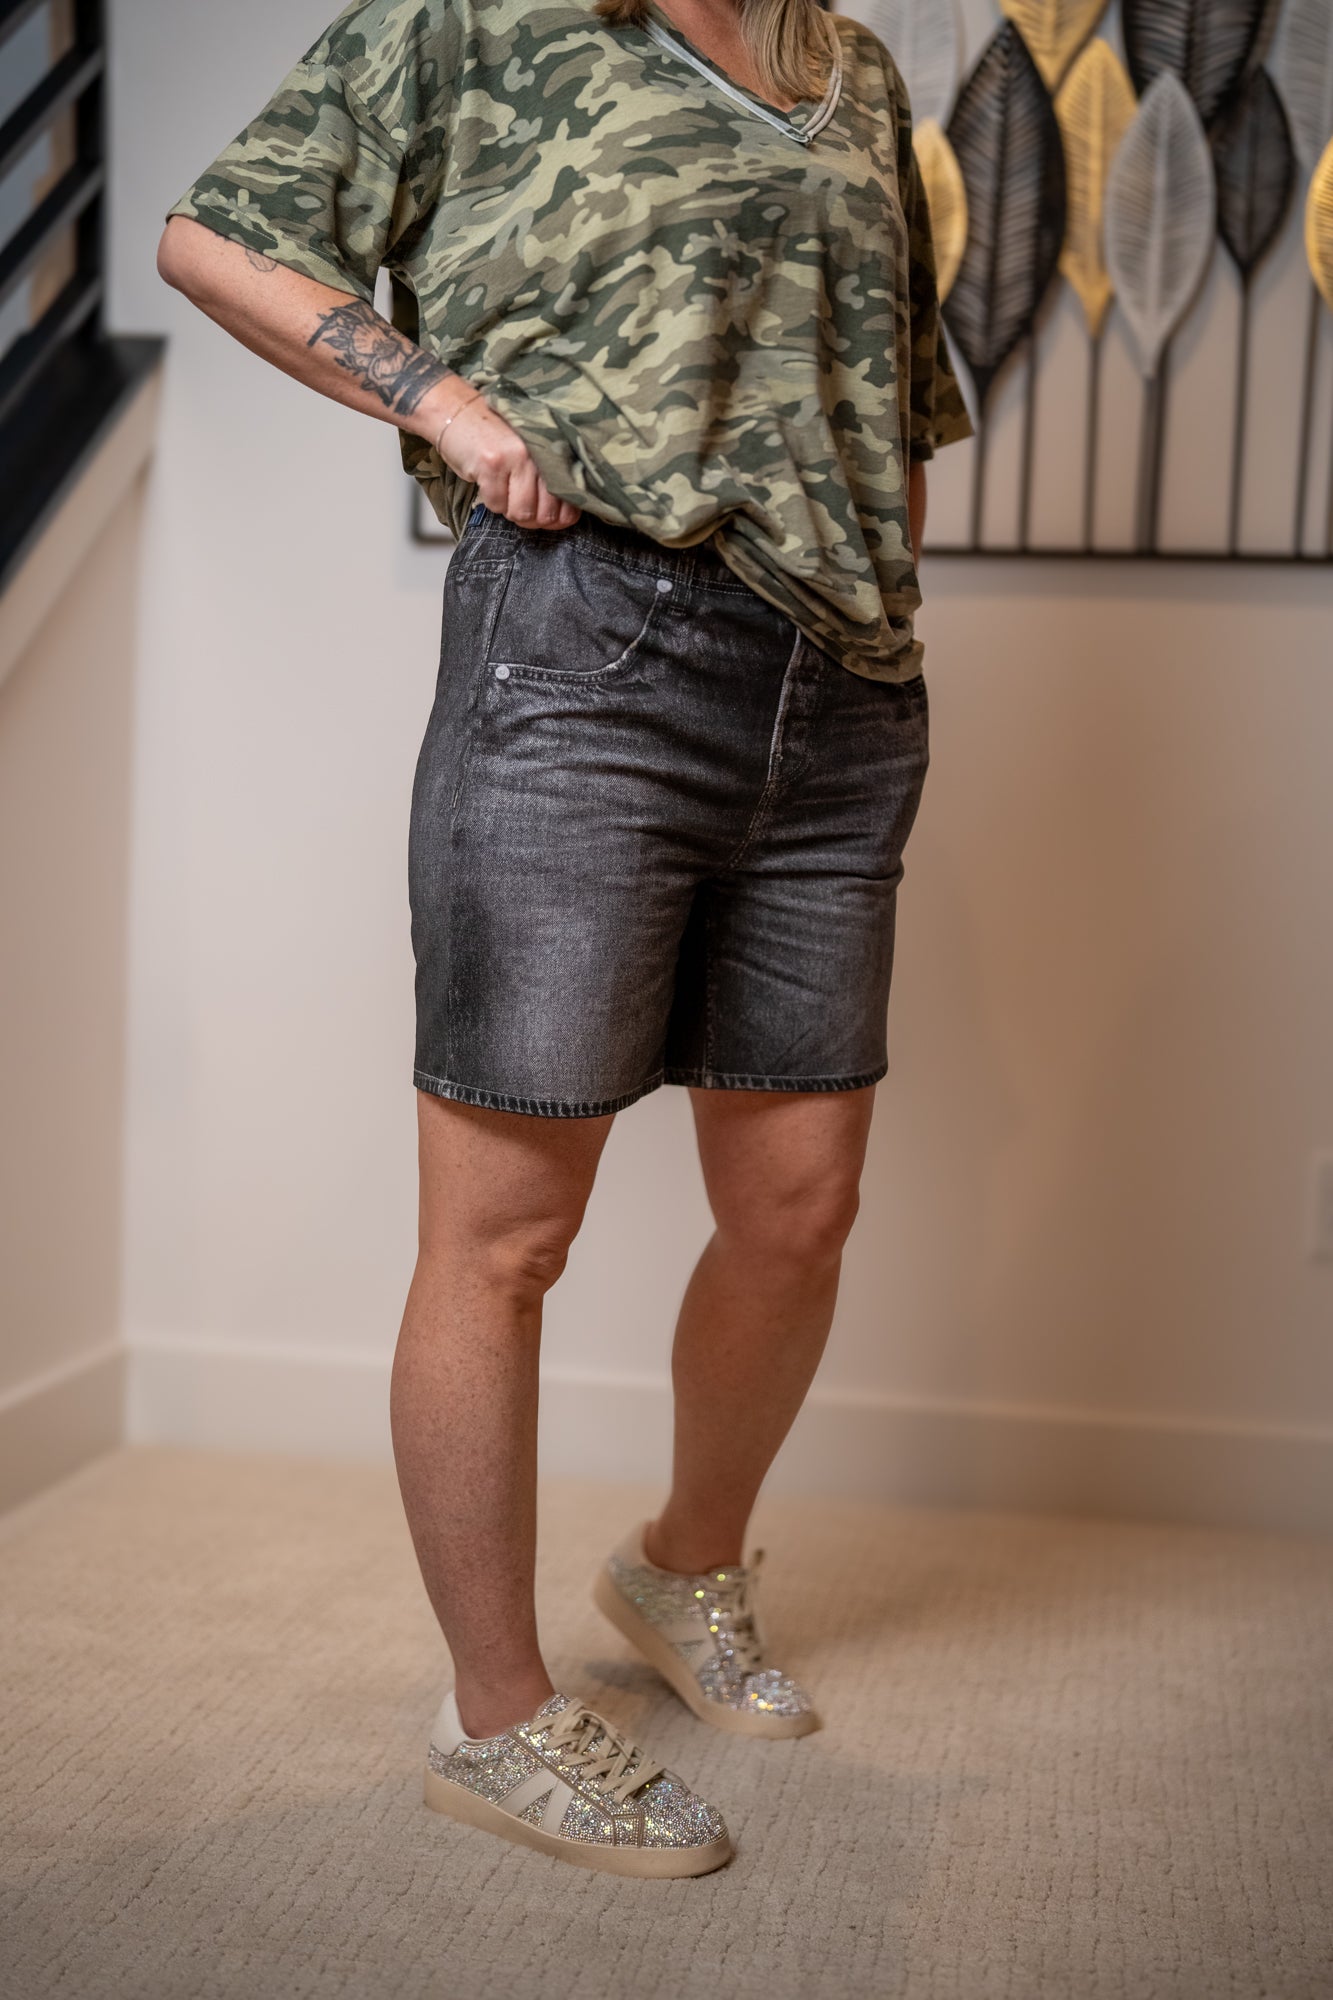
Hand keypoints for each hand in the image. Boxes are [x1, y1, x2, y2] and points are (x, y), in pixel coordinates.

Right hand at [434, 391, 580, 530]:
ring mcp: (517, 458)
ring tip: (503, 490)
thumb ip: (548, 477)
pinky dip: (490, 501)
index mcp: (555, 452)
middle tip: (518, 505)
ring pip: (521, 513)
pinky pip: (497, 505)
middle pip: (546, 514)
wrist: (458, 411)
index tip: (545, 518)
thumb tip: (560, 517)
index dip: (557, 520)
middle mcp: (540, 454)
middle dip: (530, 518)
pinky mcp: (492, 464)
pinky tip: (487, 481)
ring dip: (509, 510)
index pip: (570, 505)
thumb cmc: (496, 436)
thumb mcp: (531, 452)